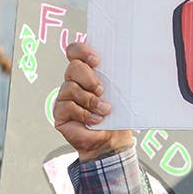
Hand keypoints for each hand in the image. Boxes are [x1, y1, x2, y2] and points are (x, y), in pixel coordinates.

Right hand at [54, 43, 133, 161]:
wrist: (113, 142)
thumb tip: (133, 68)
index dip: (82, 51)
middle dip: (89, 78)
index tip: (96, 60)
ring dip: (91, 100)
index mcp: (87, 73)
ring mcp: (65, 97)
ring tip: (105, 110)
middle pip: (73, 67)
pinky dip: (84, 114)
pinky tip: (96, 120)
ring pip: (70, 87)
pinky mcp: (59, 112)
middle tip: (102, 91)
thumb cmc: (117, 118)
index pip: (75, 52)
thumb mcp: (121, 97)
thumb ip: (119, 81)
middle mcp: (73, 82)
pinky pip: (67, 106)